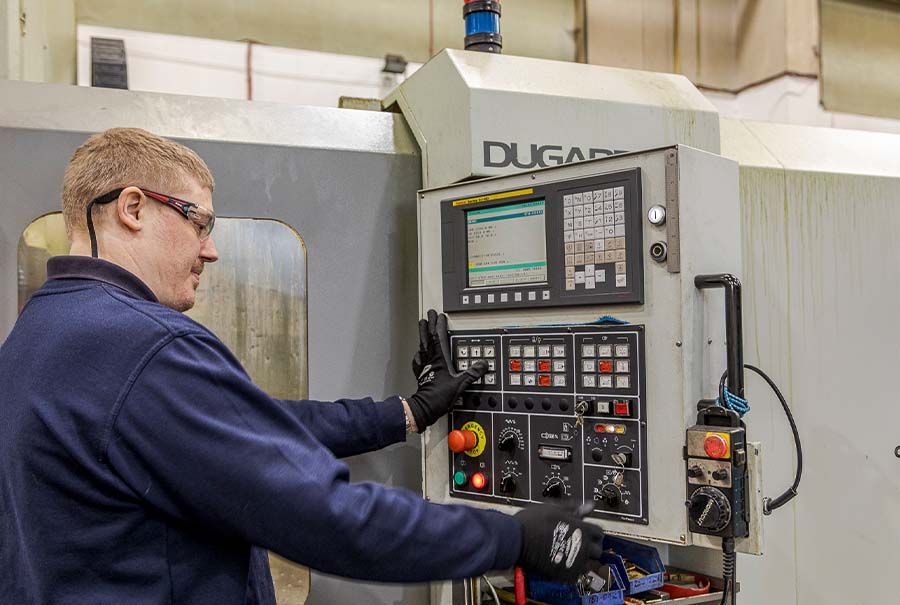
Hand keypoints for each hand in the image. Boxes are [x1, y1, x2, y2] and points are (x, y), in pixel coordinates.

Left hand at [407, 309, 485, 431]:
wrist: (424, 408)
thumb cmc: (439, 396)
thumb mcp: (460, 385)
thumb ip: (472, 374)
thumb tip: (482, 365)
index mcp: (439, 359)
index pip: (438, 337)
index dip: (438, 325)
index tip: (440, 316)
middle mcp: (430, 360)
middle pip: (427, 338)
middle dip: (428, 325)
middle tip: (428, 315)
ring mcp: (424, 366)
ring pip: (422, 345)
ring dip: (422, 335)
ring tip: (422, 326)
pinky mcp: (421, 373)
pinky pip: (419, 359)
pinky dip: (419, 353)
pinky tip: (419, 353)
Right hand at [514, 503, 603, 584]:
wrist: (516, 539)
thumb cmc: (532, 521)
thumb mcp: (554, 508)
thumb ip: (574, 508)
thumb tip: (589, 506)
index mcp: (581, 528)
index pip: (599, 533)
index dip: (592, 533)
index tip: (585, 533)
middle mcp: (582, 546)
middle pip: (597, 550)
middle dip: (590, 548)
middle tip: (578, 545)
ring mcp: (574, 562)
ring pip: (589, 565)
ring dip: (582, 561)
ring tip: (569, 555)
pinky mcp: (565, 574)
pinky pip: (576, 576)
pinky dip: (572, 571)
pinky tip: (561, 563)